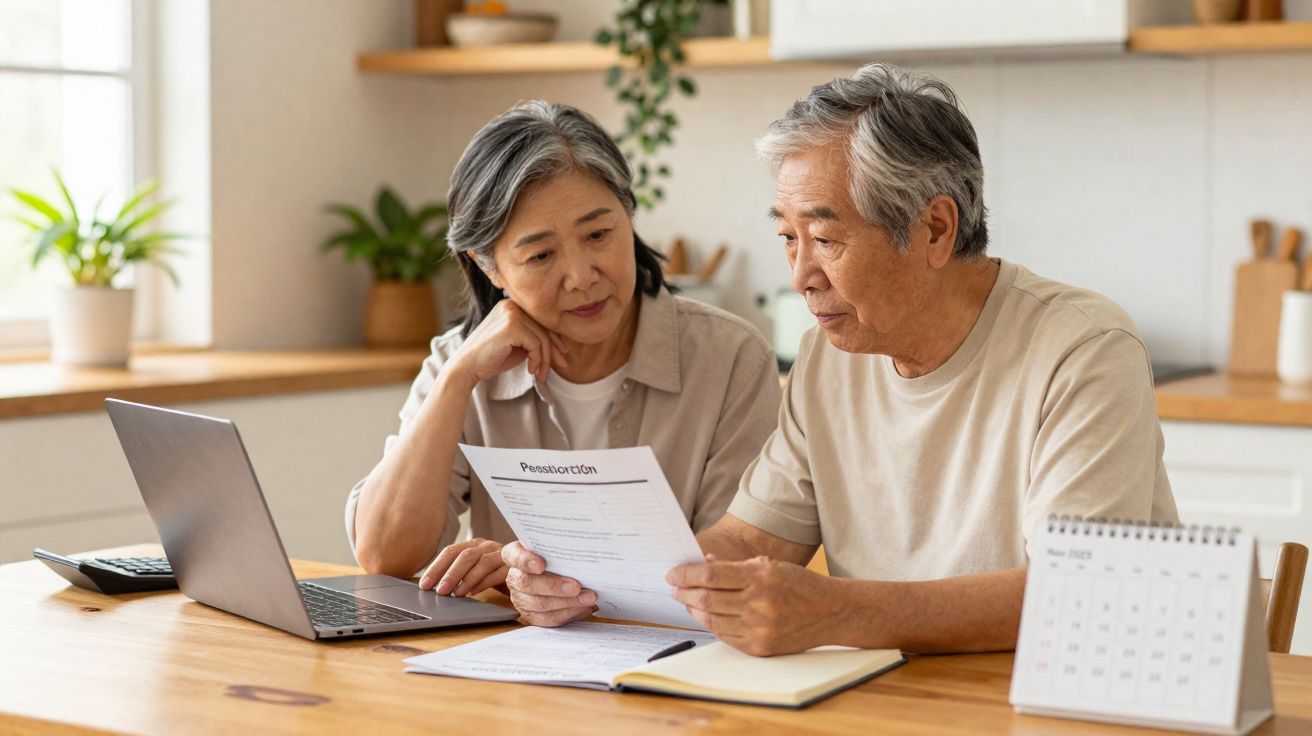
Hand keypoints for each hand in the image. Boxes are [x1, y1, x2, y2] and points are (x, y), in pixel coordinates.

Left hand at [418, 538, 506, 595]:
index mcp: (473, 545)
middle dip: (450, 574)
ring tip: (455, 594)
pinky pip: (498, 573)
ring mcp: (501, 554)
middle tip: (439, 591)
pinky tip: (474, 593)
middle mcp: (486, 546)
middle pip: (465, 555)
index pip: (451, 551)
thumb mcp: (475, 570)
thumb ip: (458, 574)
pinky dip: (484, 583)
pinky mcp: (513, 565)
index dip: (436, 567)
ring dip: (466, 579)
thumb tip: (433, 587)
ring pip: (481, 562)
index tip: (424, 585)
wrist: (527, 570)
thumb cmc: (494, 572)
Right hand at [448, 300, 567, 384]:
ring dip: (545, 359)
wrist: (467, 367)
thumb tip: (559, 344)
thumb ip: (533, 339)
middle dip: (554, 350)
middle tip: (562, 365)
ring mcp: (511, 313)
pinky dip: (537, 360)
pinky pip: (536, 344)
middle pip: (544, 328)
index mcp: (511, 306)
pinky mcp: (512, 325)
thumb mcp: (517, 345)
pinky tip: (531, 370)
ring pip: (542, 337)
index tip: (562, 354)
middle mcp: (511, 305)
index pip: (540, 321)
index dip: (554, 338)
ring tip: (541, 374)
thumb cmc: (491, 358)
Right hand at [501, 541, 596, 626]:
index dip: (526, 561)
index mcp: (514, 555)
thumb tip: (581, 550)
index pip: (514, 556)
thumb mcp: (551, 547)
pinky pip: (548, 618)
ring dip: (567, 602)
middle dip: (554, 586)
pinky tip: (583, 607)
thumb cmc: (552, 556)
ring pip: (540, 604)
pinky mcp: (531, 615)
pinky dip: (568, 613)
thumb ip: (557, 548)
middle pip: (528, 584)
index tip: (541, 565)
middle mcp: (514, 578)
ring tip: (587, 598)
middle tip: (576, 587)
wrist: (549, 572)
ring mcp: (520, 598)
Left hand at [667, 554, 837, 655]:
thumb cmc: (798, 584)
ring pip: (711, 619)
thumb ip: (734, 567)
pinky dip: (710, 624)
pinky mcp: (760, 647)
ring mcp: (759, 628)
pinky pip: (724, 636)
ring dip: (692, 609)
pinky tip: (705, 615)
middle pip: (706, 598)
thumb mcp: (769, 565)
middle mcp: (758, 603)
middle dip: (684, 592)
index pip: (710, 576)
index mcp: (760, 576)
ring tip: (686, 600)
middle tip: (674, 587)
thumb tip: (703, 565)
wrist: (830, 612)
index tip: (672, 574)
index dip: (685, 574)